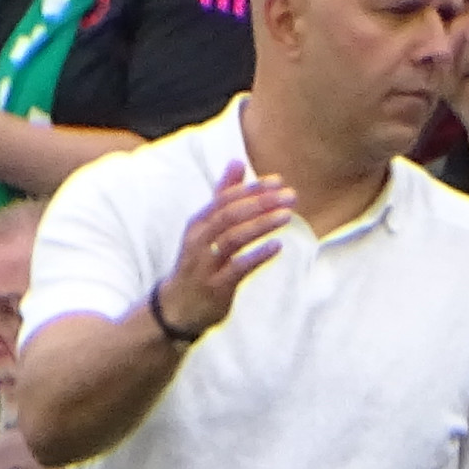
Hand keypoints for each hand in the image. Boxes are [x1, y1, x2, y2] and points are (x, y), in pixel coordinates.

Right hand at [158, 160, 299, 331]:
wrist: (178, 307)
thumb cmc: (198, 261)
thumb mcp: (206, 227)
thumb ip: (223, 195)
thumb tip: (237, 161)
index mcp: (198, 223)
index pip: (225, 199)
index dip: (252, 189)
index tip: (278, 181)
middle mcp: (199, 240)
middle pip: (229, 215)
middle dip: (260, 203)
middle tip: (290, 196)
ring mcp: (206, 264)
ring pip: (233, 238)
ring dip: (261, 225)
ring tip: (286, 216)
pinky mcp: (215, 287)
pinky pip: (238, 268)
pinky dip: (257, 256)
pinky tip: (277, 247)